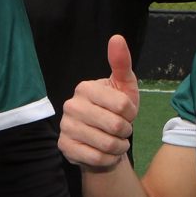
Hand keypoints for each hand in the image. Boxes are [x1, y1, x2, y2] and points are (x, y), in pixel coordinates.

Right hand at [57, 35, 141, 170]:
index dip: (131, 114)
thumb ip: (121, 63)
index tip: (125, 113)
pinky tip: (106, 153)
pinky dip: (108, 159)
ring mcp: (65, 127)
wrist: (102, 139)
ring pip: (107, 144)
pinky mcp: (64, 147)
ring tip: (115, 141)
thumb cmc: (115, 111)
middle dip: (126, 131)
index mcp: (85, 88)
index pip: (123, 105)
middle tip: (121, 130)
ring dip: (119, 147)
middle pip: (116, 125)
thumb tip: (117, 38)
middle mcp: (71, 105)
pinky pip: (96, 158)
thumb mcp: (124, 87)